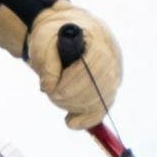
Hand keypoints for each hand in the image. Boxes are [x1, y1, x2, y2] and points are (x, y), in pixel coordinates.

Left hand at [0, 0, 121, 128]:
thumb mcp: (43, 41)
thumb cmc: (52, 35)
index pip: (94, 66)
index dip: (73, 82)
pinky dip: (87, 119)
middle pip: (101, 85)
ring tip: (56, 99)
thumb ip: (47, 62)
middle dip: (73, 96)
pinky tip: (71, 122)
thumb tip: (50, 87)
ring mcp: (113, 72)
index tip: (53, 90)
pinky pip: (103, 108)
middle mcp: (112, 55)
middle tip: (52, 95)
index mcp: (98, 37)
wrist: (61, 34)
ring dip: (76, 106)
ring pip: (102, 99)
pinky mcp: (109, 87)